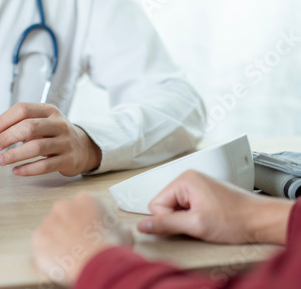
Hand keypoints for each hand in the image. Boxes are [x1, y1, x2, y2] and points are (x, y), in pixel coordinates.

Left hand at [0, 103, 101, 175]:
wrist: (83, 148)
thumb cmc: (54, 134)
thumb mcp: (43, 122)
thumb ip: (21, 123)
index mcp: (49, 111)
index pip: (23, 109)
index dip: (4, 120)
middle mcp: (59, 124)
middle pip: (28, 127)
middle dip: (7, 137)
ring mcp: (65, 142)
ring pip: (36, 147)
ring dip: (14, 155)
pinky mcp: (68, 160)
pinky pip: (44, 166)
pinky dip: (27, 169)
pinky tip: (15, 171)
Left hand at [32, 193, 133, 286]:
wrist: (97, 264)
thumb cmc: (111, 248)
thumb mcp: (124, 232)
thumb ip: (116, 225)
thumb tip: (119, 229)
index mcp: (85, 199)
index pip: (81, 207)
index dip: (86, 221)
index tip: (89, 231)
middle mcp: (64, 206)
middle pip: (64, 215)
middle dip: (69, 228)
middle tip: (79, 244)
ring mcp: (49, 221)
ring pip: (51, 230)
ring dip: (58, 240)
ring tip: (70, 255)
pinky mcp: (38, 238)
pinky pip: (40, 244)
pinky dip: (48, 252)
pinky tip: (60, 260)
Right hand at [137, 170, 293, 244]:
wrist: (261, 220)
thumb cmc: (235, 219)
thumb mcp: (196, 225)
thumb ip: (166, 224)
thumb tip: (143, 226)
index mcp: (184, 179)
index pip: (156, 204)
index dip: (169, 220)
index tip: (189, 224)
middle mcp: (188, 178)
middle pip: (165, 205)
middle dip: (179, 219)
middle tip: (199, 223)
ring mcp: (196, 184)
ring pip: (175, 208)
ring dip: (187, 219)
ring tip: (207, 221)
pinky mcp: (202, 192)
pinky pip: (186, 207)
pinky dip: (194, 217)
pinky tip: (209, 219)